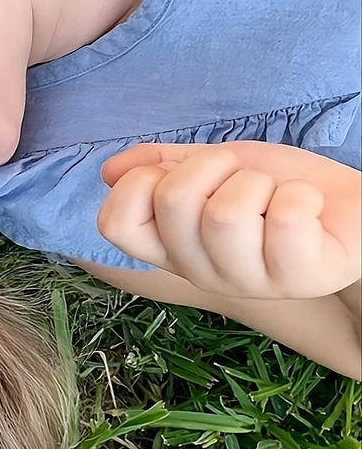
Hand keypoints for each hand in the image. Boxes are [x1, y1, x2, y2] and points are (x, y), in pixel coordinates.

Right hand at [97, 141, 360, 301]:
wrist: (344, 206)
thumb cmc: (274, 189)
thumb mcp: (212, 168)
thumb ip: (161, 166)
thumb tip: (109, 171)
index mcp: (172, 250)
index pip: (115, 225)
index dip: (138, 184)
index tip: (174, 174)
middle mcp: (203, 273)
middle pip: (173, 200)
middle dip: (213, 165)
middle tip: (239, 176)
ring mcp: (251, 282)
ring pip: (227, 213)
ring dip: (259, 182)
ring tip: (274, 195)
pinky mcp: (302, 278)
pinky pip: (284, 215)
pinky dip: (300, 194)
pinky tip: (308, 209)